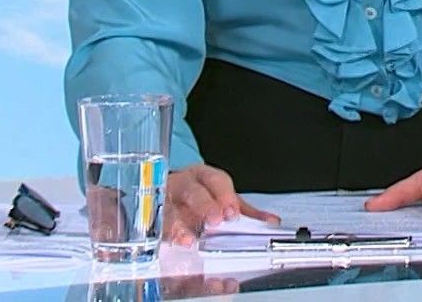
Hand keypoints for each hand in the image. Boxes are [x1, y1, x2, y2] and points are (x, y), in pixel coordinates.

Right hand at [162, 163, 278, 245]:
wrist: (166, 195)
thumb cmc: (198, 196)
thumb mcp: (221, 199)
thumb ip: (244, 211)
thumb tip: (270, 222)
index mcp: (203, 177)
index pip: (215, 180)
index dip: (224, 196)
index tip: (232, 212)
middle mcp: (182, 185)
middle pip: (192, 191)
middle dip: (204, 205)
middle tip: (215, 221)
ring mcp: (163, 201)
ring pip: (168, 209)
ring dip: (178, 225)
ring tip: (188, 240)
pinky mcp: (150, 218)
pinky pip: (155, 227)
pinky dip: (164, 237)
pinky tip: (171, 245)